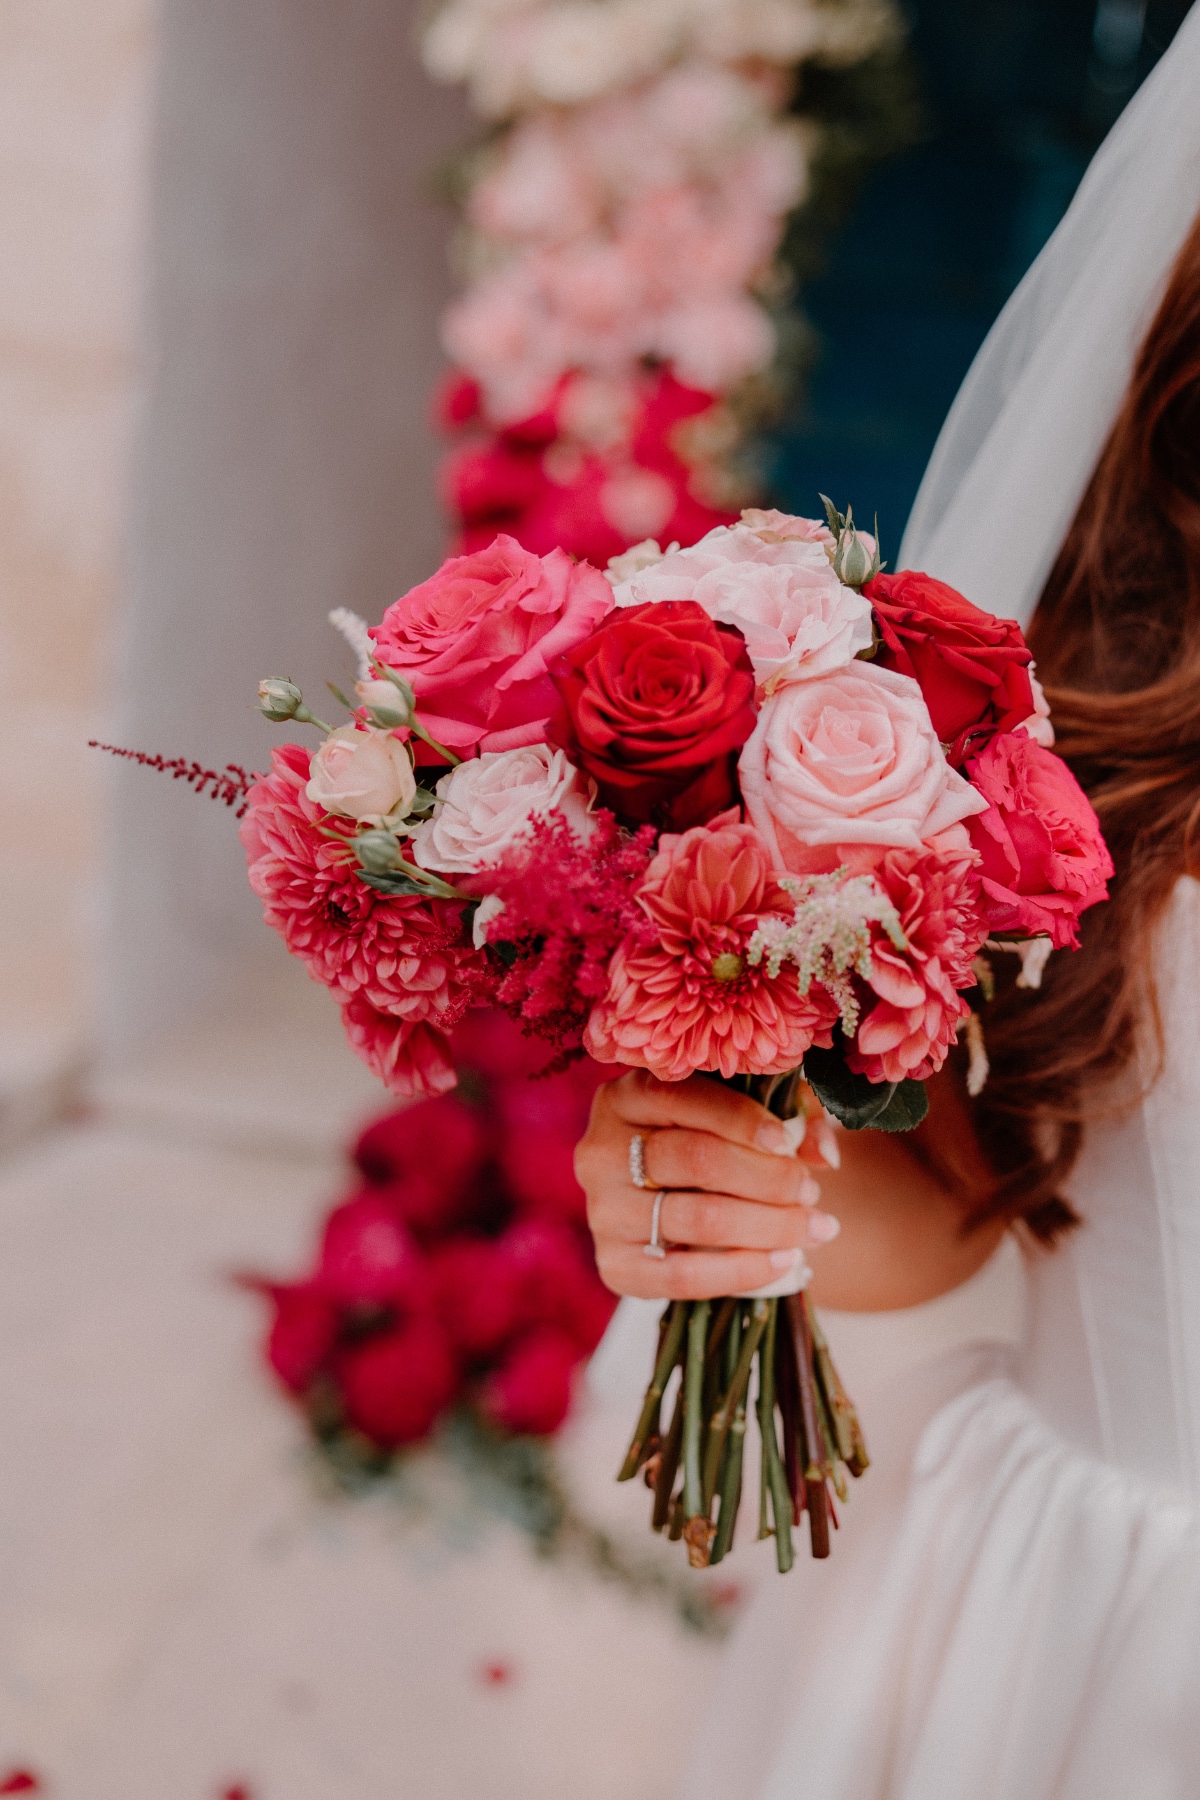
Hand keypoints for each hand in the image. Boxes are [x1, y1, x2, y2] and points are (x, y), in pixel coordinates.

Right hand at [576, 1069, 840, 1300]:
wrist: (679, 1206)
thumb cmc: (716, 1145)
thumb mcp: (746, 1112)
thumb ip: (791, 1115)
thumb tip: (823, 1153)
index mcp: (625, 1098)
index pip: (680, 1098)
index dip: (740, 1118)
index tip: (787, 1140)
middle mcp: (600, 1152)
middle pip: (694, 1160)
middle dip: (767, 1177)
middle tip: (811, 1190)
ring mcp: (602, 1213)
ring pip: (696, 1218)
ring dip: (768, 1224)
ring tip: (814, 1226)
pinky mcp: (614, 1266)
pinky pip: (682, 1276)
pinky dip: (742, 1271)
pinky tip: (784, 1261)